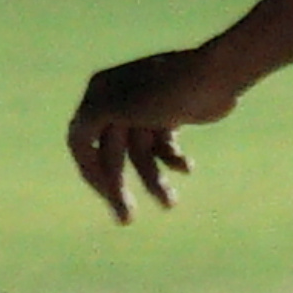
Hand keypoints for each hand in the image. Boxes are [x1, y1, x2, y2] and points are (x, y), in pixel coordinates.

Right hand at [65, 46, 245, 221]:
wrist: (220, 73)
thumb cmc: (169, 88)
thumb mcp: (123, 104)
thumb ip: (92, 119)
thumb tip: (73, 138)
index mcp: (100, 93)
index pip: (81, 142)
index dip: (90, 170)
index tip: (105, 193)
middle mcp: (118, 100)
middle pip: (111, 155)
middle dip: (119, 188)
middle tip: (126, 220)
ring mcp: (145, 108)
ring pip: (141, 157)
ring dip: (154, 181)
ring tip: (170, 204)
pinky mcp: (170, 115)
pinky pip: (163, 149)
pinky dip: (173, 161)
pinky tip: (187, 168)